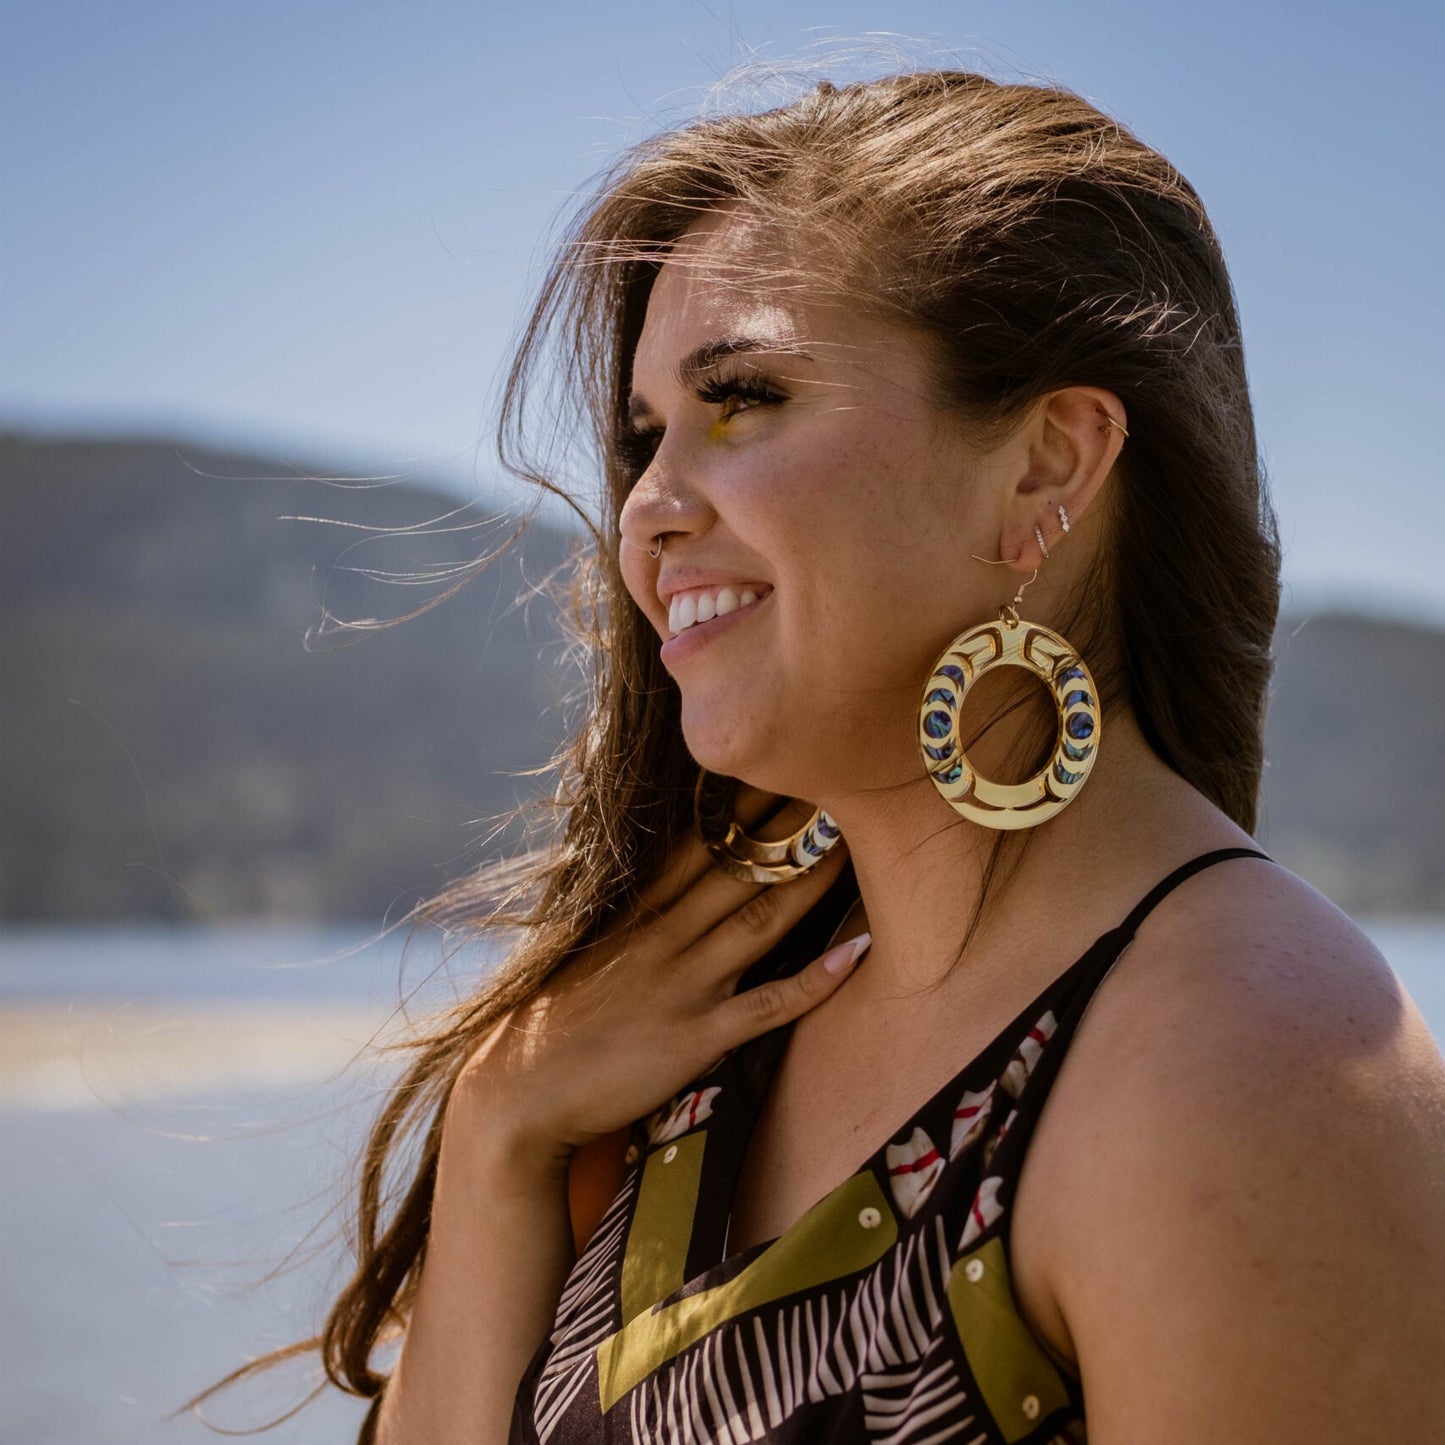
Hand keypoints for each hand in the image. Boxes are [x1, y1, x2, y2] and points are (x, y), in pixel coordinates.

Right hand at [457, 790, 867, 1161]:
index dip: (744, 801)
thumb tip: (671, 881)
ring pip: (761, 918)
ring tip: (855, 840)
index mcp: (635, 909)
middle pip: (739, 866)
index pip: (698, 839)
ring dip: (811, 879)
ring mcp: (683, 984)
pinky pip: (767, 1004)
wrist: (517, 1093)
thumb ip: (631, 913)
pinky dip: (816, 979)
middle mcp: (663, 935)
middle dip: (789, 823)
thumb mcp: (587, 948)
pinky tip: (857, 951)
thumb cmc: (552, 1020)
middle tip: (836, 779)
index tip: (780, 762)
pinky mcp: (696, 1037)